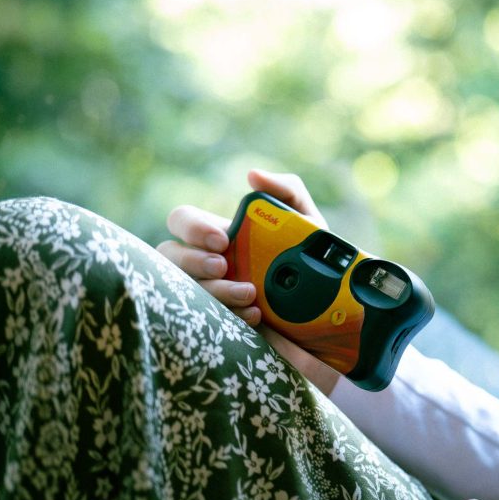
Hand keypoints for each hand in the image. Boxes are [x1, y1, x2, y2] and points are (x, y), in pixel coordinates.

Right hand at [156, 169, 327, 325]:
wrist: (329, 310)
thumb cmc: (311, 259)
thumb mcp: (308, 224)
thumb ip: (287, 191)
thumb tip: (253, 176)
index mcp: (219, 234)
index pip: (182, 220)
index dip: (193, 227)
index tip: (223, 240)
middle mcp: (207, 263)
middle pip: (169, 255)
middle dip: (192, 260)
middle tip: (223, 265)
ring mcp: (211, 294)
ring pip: (184, 289)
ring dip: (213, 290)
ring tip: (250, 294)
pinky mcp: (221, 323)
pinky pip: (205, 319)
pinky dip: (229, 315)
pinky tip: (256, 314)